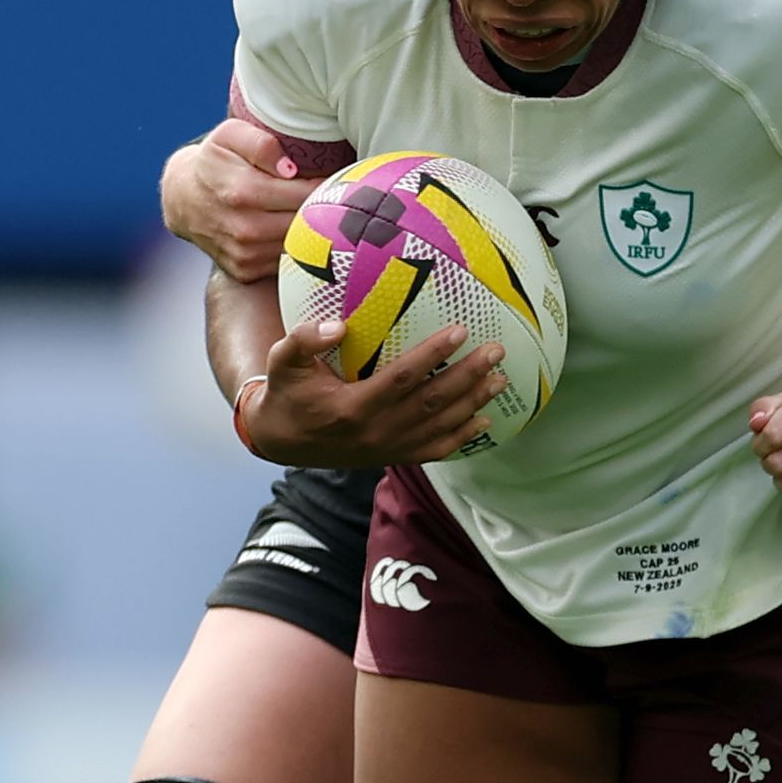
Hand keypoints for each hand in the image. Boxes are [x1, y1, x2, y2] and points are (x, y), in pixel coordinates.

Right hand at [164, 118, 319, 285]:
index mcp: (244, 191)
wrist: (183, 199)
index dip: (327, 186)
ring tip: (312, 213)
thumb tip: (290, 168)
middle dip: (324, 211)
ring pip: (302, 246)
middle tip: (331, 198)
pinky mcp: (246, 271)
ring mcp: (245, 254)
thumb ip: (262, 144)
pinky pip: (286, 263)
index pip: (308, 194)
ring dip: (312, 232)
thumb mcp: (230, 136)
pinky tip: (292, 232)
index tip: (335, 180)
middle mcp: (245, 228)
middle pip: (308, 224)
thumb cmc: (214, 162)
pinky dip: (295, 249)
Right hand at [239, 322, 500, 466]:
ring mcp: (388, 448)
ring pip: (440, 426)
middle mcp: (376, 431)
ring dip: (473, 403)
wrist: (281, 442)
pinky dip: (461, 437)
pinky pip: (434, 450)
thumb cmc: (287, 393)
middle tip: (495, 352)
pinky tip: (483, 421)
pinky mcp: (392, 457)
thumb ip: (303, 341)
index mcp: (353, 407)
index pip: (403, 378)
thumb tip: (338, 325)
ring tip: (499, 380)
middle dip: (468, 376)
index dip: (433, 354)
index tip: (460, 331)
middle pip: (433, 402)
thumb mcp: (283, 362)